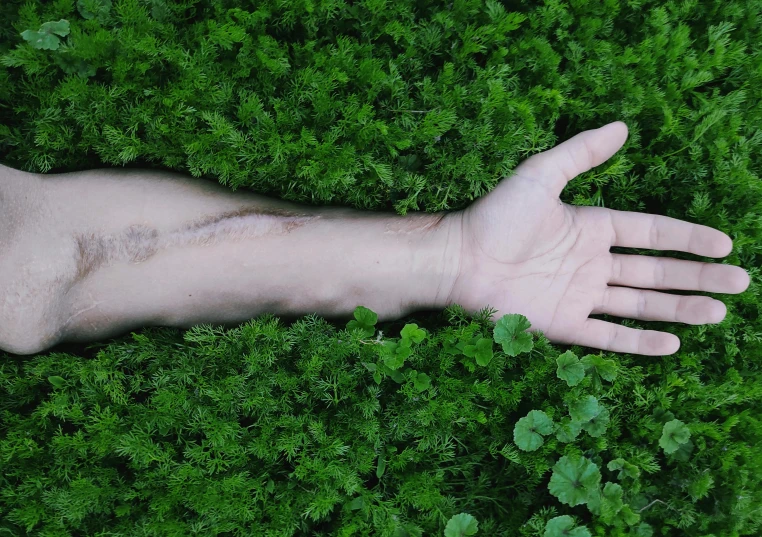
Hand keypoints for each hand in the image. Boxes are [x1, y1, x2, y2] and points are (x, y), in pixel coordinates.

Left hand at [444, 122, 749, 355]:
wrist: (458, 259)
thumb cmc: (495, 216)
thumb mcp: (540, 175)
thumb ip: (581, 154)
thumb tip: (622, 125)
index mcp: (591, 228)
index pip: (652, 232)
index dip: (688, 237)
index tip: (725, 242)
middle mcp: (591, 263)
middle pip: (656, 272)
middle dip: (698, 276)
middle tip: (742, 282)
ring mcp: (579, 296)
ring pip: (641, 305)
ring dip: (681, 309)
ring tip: (720, 312)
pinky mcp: (563, 325)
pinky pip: (609, 336)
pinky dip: (639, 342)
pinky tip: (673, 345)